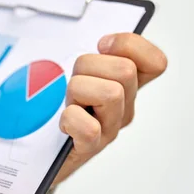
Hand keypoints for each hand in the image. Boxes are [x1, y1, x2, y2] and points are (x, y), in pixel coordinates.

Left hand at [54, 33, 167, 184]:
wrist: (38, 151)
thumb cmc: (54, 108)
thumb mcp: (76, 73)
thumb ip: (93, 56)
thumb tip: (104, 42)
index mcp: (126, 87)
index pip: (156, 62)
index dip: (130, 45)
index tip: (104, 45)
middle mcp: (123, 108)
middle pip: (125, 70)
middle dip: (89, 66)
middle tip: (74, 83)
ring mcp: (109, 129)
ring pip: (110, 92)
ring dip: (78, 91)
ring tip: (68, 103)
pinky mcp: (89, 147)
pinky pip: (89, 127)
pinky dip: (70, 120)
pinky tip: (63, 124)